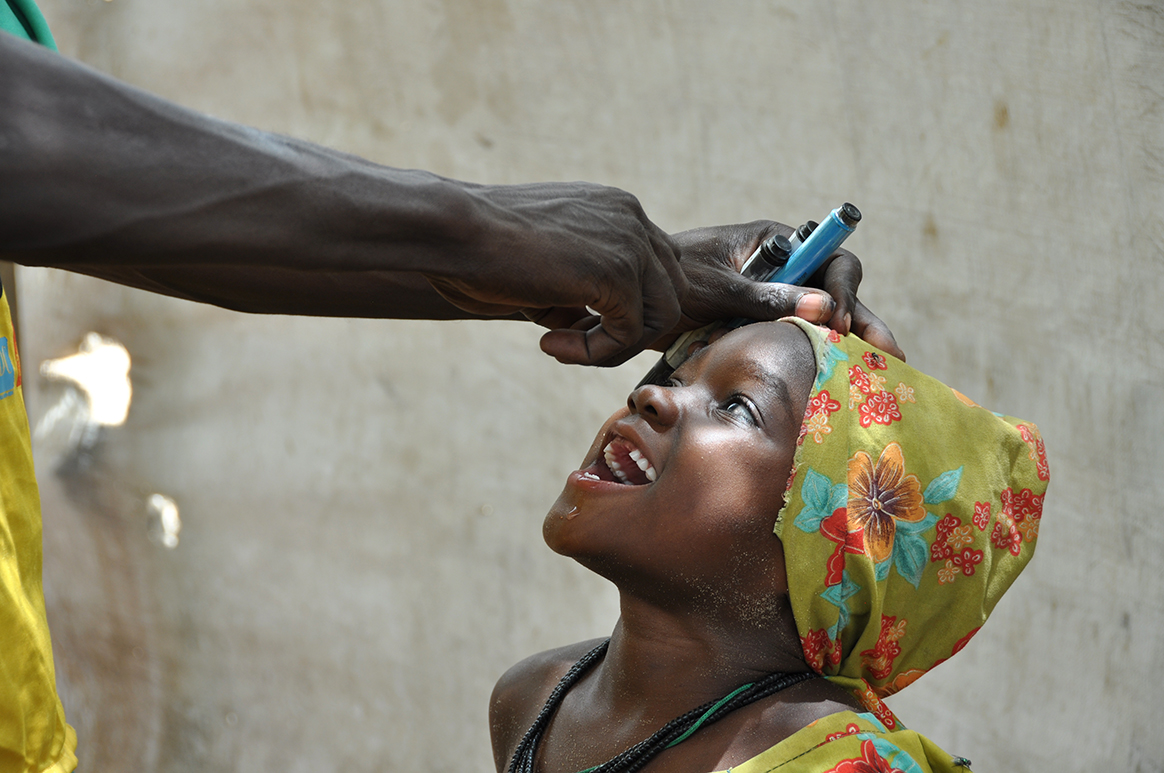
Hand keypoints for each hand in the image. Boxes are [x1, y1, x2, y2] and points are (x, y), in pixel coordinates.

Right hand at [423, 181, 686, 366]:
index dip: (622, 308)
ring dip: (612, 345)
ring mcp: (630, 241)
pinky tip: (550, 343)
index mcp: (614, 209)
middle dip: (625, 329)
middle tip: (569, 341)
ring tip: (559, 345)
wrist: (451, 230)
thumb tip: (592, 329)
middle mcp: (631, 217)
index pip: (653, 269)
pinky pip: (631, 332)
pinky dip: (596, 352)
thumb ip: (577, 293)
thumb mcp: (543, 269)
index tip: (569, 323)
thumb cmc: (477, 249)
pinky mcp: (617, 271)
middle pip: (668, 292)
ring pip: (660, 315)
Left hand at [661, 220, 904, 358]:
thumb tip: (825, 309)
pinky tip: (837, 384)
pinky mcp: (764, 328)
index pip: (832, 261)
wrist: (638, 298)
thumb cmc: (672, 278)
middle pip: (838, 296)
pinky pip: (798, 342)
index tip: (837, 322)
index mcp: (778, 246)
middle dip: (865, 324)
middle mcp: (785, 271)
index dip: (844, 291)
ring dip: (849, 346)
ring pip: (823, 323)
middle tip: (891, 354)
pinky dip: (817, 360)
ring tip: (879, 375)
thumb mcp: (718, 288)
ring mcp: (776, 301)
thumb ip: (767, 297)